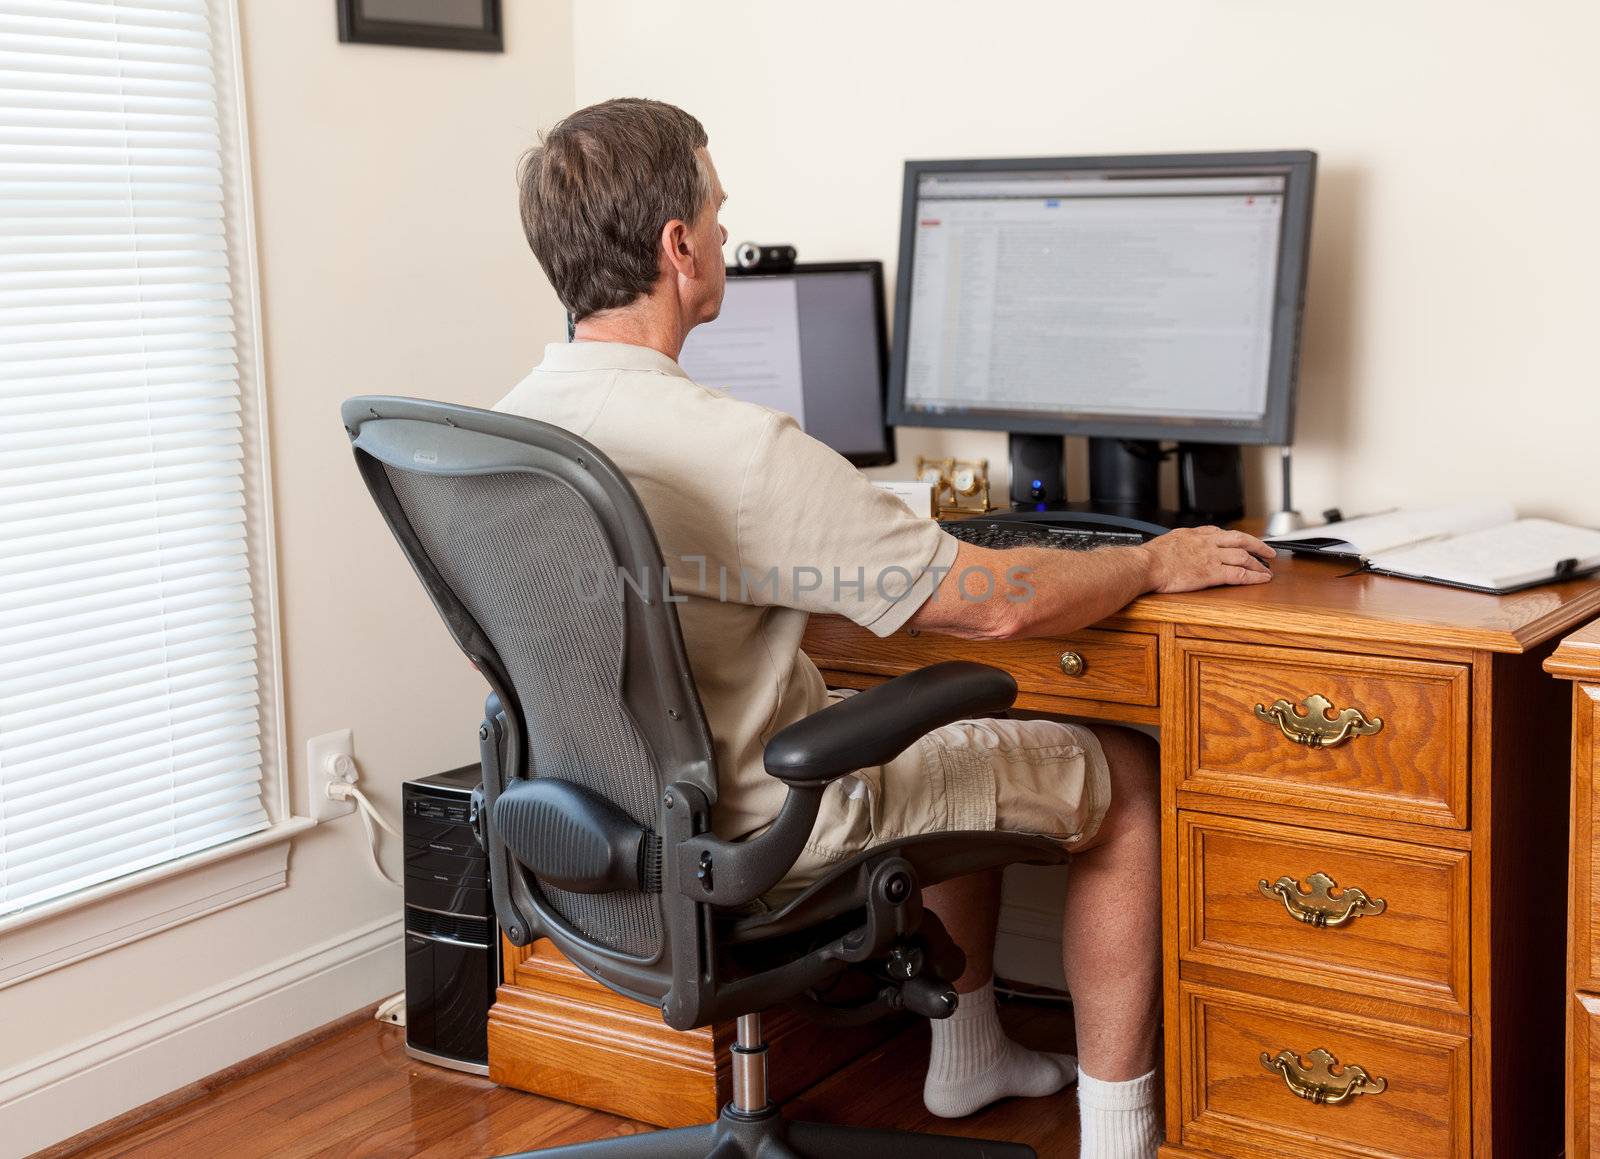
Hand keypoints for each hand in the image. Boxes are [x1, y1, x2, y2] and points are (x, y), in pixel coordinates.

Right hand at [1137, 526, 1275, 592]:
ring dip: (1258, 563)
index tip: (1243, 542)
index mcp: (1196, 534)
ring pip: (1243, 556)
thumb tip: (1181, 545)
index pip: (1223, 533)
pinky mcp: (1212, 573)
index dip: (1237, 538)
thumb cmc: (1151, 556)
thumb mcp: (1169, 540)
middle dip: (1258, 545)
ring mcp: (1211, 557)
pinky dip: (1254, 576)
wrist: (1146, 565)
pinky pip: (1239, 574)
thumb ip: (1182, 542)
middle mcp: (1207, 543)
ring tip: (1267, 570)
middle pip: (1240, 540)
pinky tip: (1262, 579)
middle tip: (1269, 552)